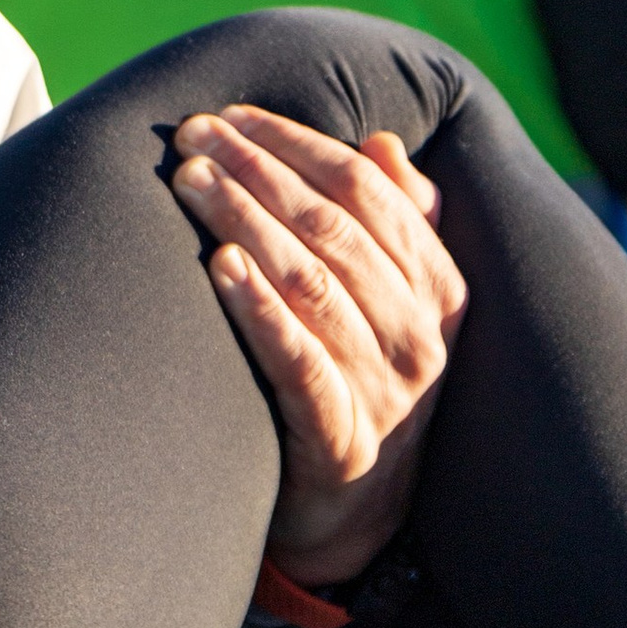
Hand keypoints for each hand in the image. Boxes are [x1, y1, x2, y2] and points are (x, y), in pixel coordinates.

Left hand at [169, 105, 467, 587]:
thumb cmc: (360, 383)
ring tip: (190, 182)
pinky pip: (299, 361)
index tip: (231, 115)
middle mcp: (419, 336)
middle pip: (334, 228)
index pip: (368, 190)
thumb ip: (396, 226)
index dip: (297, 144)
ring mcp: (385, 391)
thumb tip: (384, 144)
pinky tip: (220, 267)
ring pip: (312, 283)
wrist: (356, 513)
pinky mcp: (342, 439)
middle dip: (258, 171)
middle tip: (191, 137)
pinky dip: (260, 308)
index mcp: (436, 289)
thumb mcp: (393, 307)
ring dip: (246, 222)